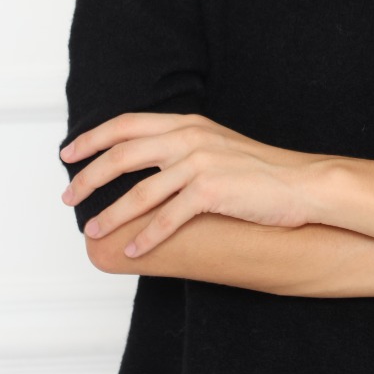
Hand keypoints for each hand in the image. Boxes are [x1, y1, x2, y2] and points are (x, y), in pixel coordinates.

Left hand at [60, 112, 331, 257]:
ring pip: (139, 192)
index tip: (68, 153)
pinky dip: (147, 237)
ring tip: (93, 231)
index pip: (127, 124)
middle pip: (122, 155)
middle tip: (69, 197)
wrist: (305, 183)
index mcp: (188, 123)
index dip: (92, 138)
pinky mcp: (212, 192)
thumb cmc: (264, 172)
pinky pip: (168, 218)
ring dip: (111, 215)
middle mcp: (190, 138)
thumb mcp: (218, 146)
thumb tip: (150, 165)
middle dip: (89, 178)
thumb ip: (185, 147)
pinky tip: (133, 250)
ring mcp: (200, 164)